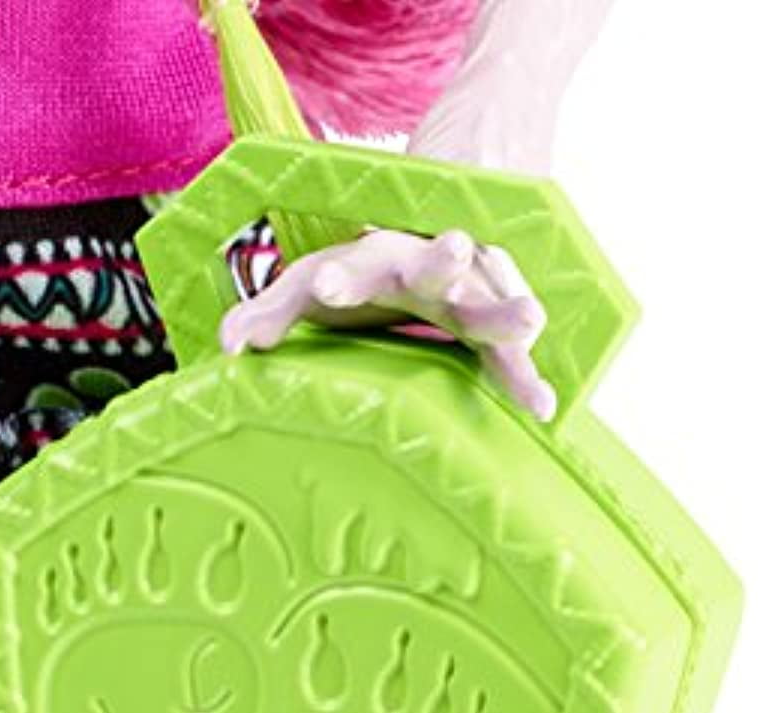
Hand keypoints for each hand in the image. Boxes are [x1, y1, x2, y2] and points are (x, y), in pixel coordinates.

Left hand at [219, 229, 556, 421]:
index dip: (339, 278)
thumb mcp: (308, 291)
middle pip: (431, 263)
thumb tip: (226, 347)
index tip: (326, 287)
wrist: (426, 248)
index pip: (351, 264)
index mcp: (371, 260)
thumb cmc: (356, 280)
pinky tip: (543, 409)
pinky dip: (526, 379)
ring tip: (532, 320)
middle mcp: (424, 268)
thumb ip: (267, 315)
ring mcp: (466, 293)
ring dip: (507, 310)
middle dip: (439, 258)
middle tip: (453, 246)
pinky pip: (510, 355)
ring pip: (488, 299)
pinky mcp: (491, 327)